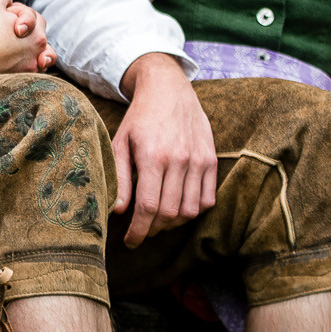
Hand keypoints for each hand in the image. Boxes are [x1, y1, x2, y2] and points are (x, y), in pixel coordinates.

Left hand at [109, 53, 216, 247]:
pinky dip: (194, 211)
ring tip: (158, 221)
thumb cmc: (139, 118)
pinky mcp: (211, 159)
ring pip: (190, 211)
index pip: (148, 207)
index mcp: (153, 156)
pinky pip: (208, 199)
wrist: (168, 89)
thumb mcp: (120, 142)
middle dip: (153, 230)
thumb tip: (119, 212)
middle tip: (142, 231)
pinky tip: (179, 208)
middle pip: (169, 214)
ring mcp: (199, 160)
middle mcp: (179, 160)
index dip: (138, 231)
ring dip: (173, 224)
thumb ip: (120, 178)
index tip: (130, 242)